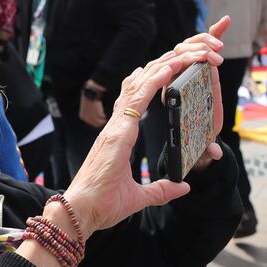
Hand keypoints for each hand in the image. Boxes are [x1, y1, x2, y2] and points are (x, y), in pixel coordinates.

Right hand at [63, 18, 230, 235]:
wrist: (81, 213)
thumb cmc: (101, 205)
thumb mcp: (139, 197)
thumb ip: (161, 190)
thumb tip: (183, 187)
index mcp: (119, 136)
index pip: (138, 99)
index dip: (154, 80)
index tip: (170, 68)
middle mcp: (116, 126)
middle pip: (140, 86)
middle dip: (164, 66)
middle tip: (185, 52)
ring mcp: (115, 128)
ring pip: (140, 86)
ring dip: (164, 67)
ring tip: (185, 53)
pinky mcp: (118, 134)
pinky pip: (138, 101)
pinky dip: (154, 82)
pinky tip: (170, 68)